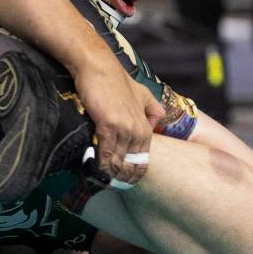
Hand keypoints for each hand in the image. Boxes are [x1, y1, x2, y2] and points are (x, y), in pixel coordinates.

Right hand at [73, 62, 163, 185]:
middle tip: (116, 185)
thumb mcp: (142, 93)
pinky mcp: (108, 124)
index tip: (128, 180)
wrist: (98, 67)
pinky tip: (97, 168)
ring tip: (105, 180)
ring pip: (119, 159)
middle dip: (124, 176)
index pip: (144, 157)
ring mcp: (124, 128)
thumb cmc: (116, 80)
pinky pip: (106, 151)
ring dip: (112, 172)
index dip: (136, 171)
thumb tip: (155, 122)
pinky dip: (102, 162)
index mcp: (146, 125)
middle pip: (132, 162)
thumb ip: (152, 109)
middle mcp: (138, 129)